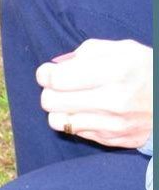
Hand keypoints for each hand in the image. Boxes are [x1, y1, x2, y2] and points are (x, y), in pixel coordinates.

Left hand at [36, 39, 152, 147]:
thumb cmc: (145, 70)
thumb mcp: (123, 50)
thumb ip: (86, 53)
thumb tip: (54, 66)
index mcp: (118, 70)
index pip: (58, 79)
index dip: (45, 74)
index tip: (47, 72)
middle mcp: (114, 100)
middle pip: (51, 101)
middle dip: (49, 91)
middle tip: (59, 86)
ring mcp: (113, 124)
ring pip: (56, 121)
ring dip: (59, 109)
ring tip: (71, 100)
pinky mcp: (111, 139)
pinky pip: (74, 132)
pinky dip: (74, 121)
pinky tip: (87, 111)